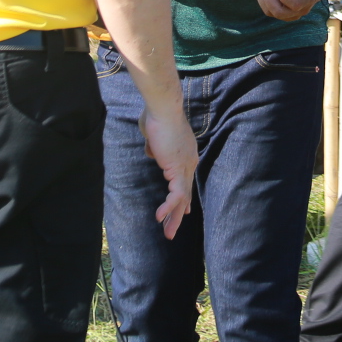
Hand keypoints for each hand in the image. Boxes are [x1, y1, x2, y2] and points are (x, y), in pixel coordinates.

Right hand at [139, 102, 197, 239]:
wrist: (162, 108)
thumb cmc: (156, 115)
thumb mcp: (153, 135)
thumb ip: (153, 145)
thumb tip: (151, 151)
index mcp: (186, 153)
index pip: (185, 181)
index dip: (183, 198)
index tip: (183, 211)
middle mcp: (190, 161)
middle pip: (185, 193)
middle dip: (179, 214)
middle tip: (172, 231)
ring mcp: (186, 166)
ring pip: (182, 199)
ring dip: (174, 218)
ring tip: (168, 234)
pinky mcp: (178, 169)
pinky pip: (175, 195)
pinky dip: (169, 207)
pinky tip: (160, 217)